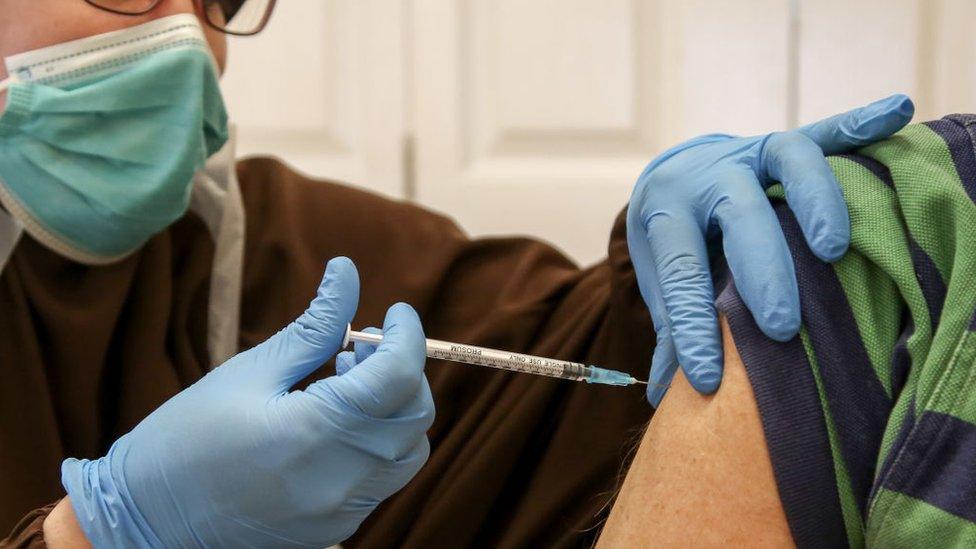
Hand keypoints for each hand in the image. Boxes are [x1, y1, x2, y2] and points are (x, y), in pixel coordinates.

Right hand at [60, 257, 433, 547]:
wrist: (147, 520)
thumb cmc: (186, 439)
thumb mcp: (250, 372)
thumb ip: (314, 326)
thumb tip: (348, 273)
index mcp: (314, 433)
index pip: (398, 378)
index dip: (407, 337)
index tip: (396, 313)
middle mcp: (339, 480)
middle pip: (414, 416)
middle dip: (403, 371)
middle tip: (360, 347)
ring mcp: (341, 511)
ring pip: (408, 452)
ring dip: (395, 409)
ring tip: (346, 382)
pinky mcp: (336, 529)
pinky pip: (383, 479)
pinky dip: (378, 442)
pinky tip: (339, 421)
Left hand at [628, 95, 913, 406]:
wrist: (674, 174)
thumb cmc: (674, 242)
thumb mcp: (661, 279)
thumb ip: (672, 327)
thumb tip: (670, 395)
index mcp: (668, 213)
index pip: (681, 272)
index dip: (693, 327)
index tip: (708, 379)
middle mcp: (710, 177)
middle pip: (739, 215)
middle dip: (761, 271)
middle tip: (780, 325)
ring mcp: (750, 153)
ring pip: (787, 159)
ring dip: (815, 199)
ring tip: (833, 248)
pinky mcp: (784, 143)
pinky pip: (826, 128)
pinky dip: (860, 123)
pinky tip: (897, 112)